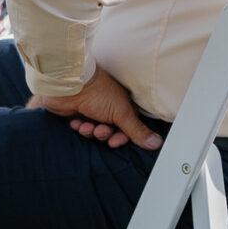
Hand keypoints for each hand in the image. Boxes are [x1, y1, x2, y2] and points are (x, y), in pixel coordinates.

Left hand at [29, 66, 162, 149]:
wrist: (71, 85)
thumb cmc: (98, 93)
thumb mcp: (122, 113)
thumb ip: (137, 131)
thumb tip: (156, 143)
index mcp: (124, 107)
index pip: (128, 129)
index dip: (121, 138)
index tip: (114, 141)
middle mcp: (110, 110)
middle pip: (111, 132)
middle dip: (104, 134)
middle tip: (99, 130)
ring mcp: (94, 112)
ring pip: (95, 132)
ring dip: (90, 131)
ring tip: (86, 124)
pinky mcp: (79, 114)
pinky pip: (82, 128)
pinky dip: (79, 127)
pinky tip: (77, 121)